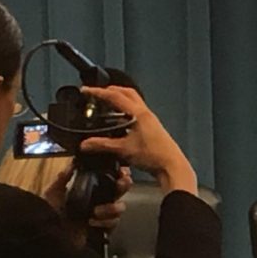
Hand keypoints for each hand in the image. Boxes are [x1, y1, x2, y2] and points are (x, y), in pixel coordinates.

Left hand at [43, 165, 131, 246]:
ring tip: (96, 211)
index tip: (119, 170)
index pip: (108, 179)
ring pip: (119, 208)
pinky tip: (93, 222)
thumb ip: (63, 177)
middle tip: (120, 184)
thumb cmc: (49, 214)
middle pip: (119, 192)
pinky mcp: (103, 229)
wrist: (49, 235)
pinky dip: (105, 222)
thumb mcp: (53, 192)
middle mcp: (98, 202)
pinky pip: (113, 224)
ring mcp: (102, 216)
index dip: (117, 174)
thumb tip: (73, 162)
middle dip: (122, 186)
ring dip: (111, 208)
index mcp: (88, 190)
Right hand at [79, 86, 197, 195]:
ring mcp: (151, 119)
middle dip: (111, 90)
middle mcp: (146, 113)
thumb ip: (102, 145)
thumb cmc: (152, 156)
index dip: (98, 92)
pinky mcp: (154, 127)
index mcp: (139, 113)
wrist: (172, 166)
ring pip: (134, 101)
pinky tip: (120, 119)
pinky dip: (127, 110)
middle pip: (127, 93)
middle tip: (97, 93)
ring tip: (106, 104)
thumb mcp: (123, 149)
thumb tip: (84, 145)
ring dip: (120, 99)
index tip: (85, 91)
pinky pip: (138, 111)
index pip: (115, 96)